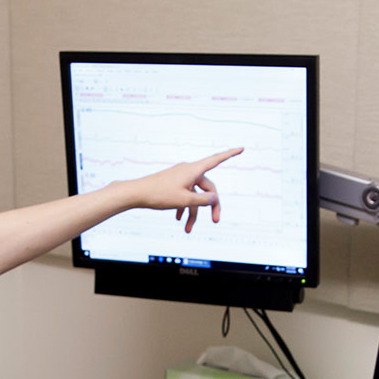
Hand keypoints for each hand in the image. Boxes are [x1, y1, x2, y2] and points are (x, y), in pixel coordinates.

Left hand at [115, 148, 242, 232]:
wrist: (136, 194)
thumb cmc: (158, 195)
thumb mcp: (184, 200)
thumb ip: (202, 200)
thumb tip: (215, 198)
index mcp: (193, 170)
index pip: (216, 160)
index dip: (230, 155)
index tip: (241, 148)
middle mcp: (188, 172)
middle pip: (208, 188)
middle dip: (211, 206)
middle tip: (215, 221)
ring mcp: (181, 178)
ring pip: (195, 196)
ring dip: (193, 213)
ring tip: (188, 229)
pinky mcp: (173, 184)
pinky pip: (185, 196)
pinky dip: (184, 207)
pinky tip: (179, 219)